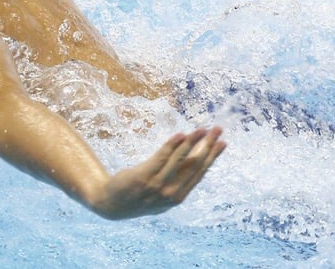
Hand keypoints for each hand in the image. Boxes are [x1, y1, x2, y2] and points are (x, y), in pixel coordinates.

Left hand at [91, 127, 226, 219]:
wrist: (111, 204)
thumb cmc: (139, 195)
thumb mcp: (162, 192)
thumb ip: (178, 180)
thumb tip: (195, 160)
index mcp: (178, 197)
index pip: (199, 173)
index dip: (212, 157)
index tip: (223, 143)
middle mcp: (170, 193)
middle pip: (194, 165)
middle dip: (208, 146)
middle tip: (218, 130)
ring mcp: (157, 186)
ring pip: (180, 160)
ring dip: (193, 142)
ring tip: (202, 129)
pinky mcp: (143, 177)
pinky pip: (161, 158)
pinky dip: (172, 145)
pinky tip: (181, 134)